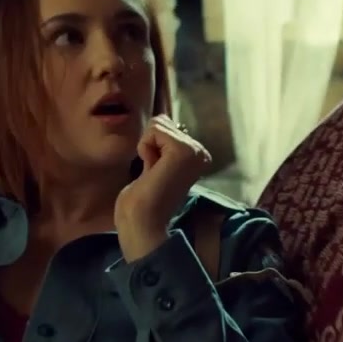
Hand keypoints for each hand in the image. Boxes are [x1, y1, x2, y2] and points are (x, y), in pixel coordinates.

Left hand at [115, 116, 212, 262]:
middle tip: (153, 175)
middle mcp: (201, 153)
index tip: (155, 174)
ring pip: (158, 125)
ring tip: (153, 174)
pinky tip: (151, 170)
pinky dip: (145, 148)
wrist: (141, 222)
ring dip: (147, 148)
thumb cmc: (141, 200)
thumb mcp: (153, 163)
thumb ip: (160, 144)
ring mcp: (195, 152)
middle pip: (163, 123)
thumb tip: (161, 119)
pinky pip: (155, 130)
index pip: (166, 128)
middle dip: (149, 147)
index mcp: (197, 157)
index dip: (151, 148)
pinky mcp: (183, 152)